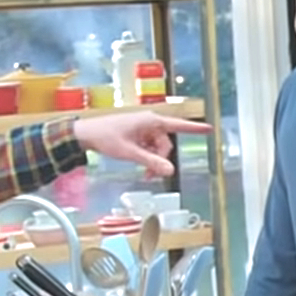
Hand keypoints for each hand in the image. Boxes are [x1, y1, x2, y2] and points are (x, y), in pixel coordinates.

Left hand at [73, 112, 212, 176]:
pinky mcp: (137, 134)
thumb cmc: (106, 137)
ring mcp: (143, 128)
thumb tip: (170, 171)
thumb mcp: (130, 152)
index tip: (210, 129)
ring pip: (158, 148)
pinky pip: (149, 147)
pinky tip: (139, 164)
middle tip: (149, 175)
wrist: (86, 134)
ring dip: (153, 160)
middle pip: (166, 144)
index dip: (194, 128)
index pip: (178, 125)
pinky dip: (147, 157)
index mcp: (151, 121)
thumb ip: (150, 162)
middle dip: (161, 160)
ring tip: (142, 172)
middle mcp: (150, 123)